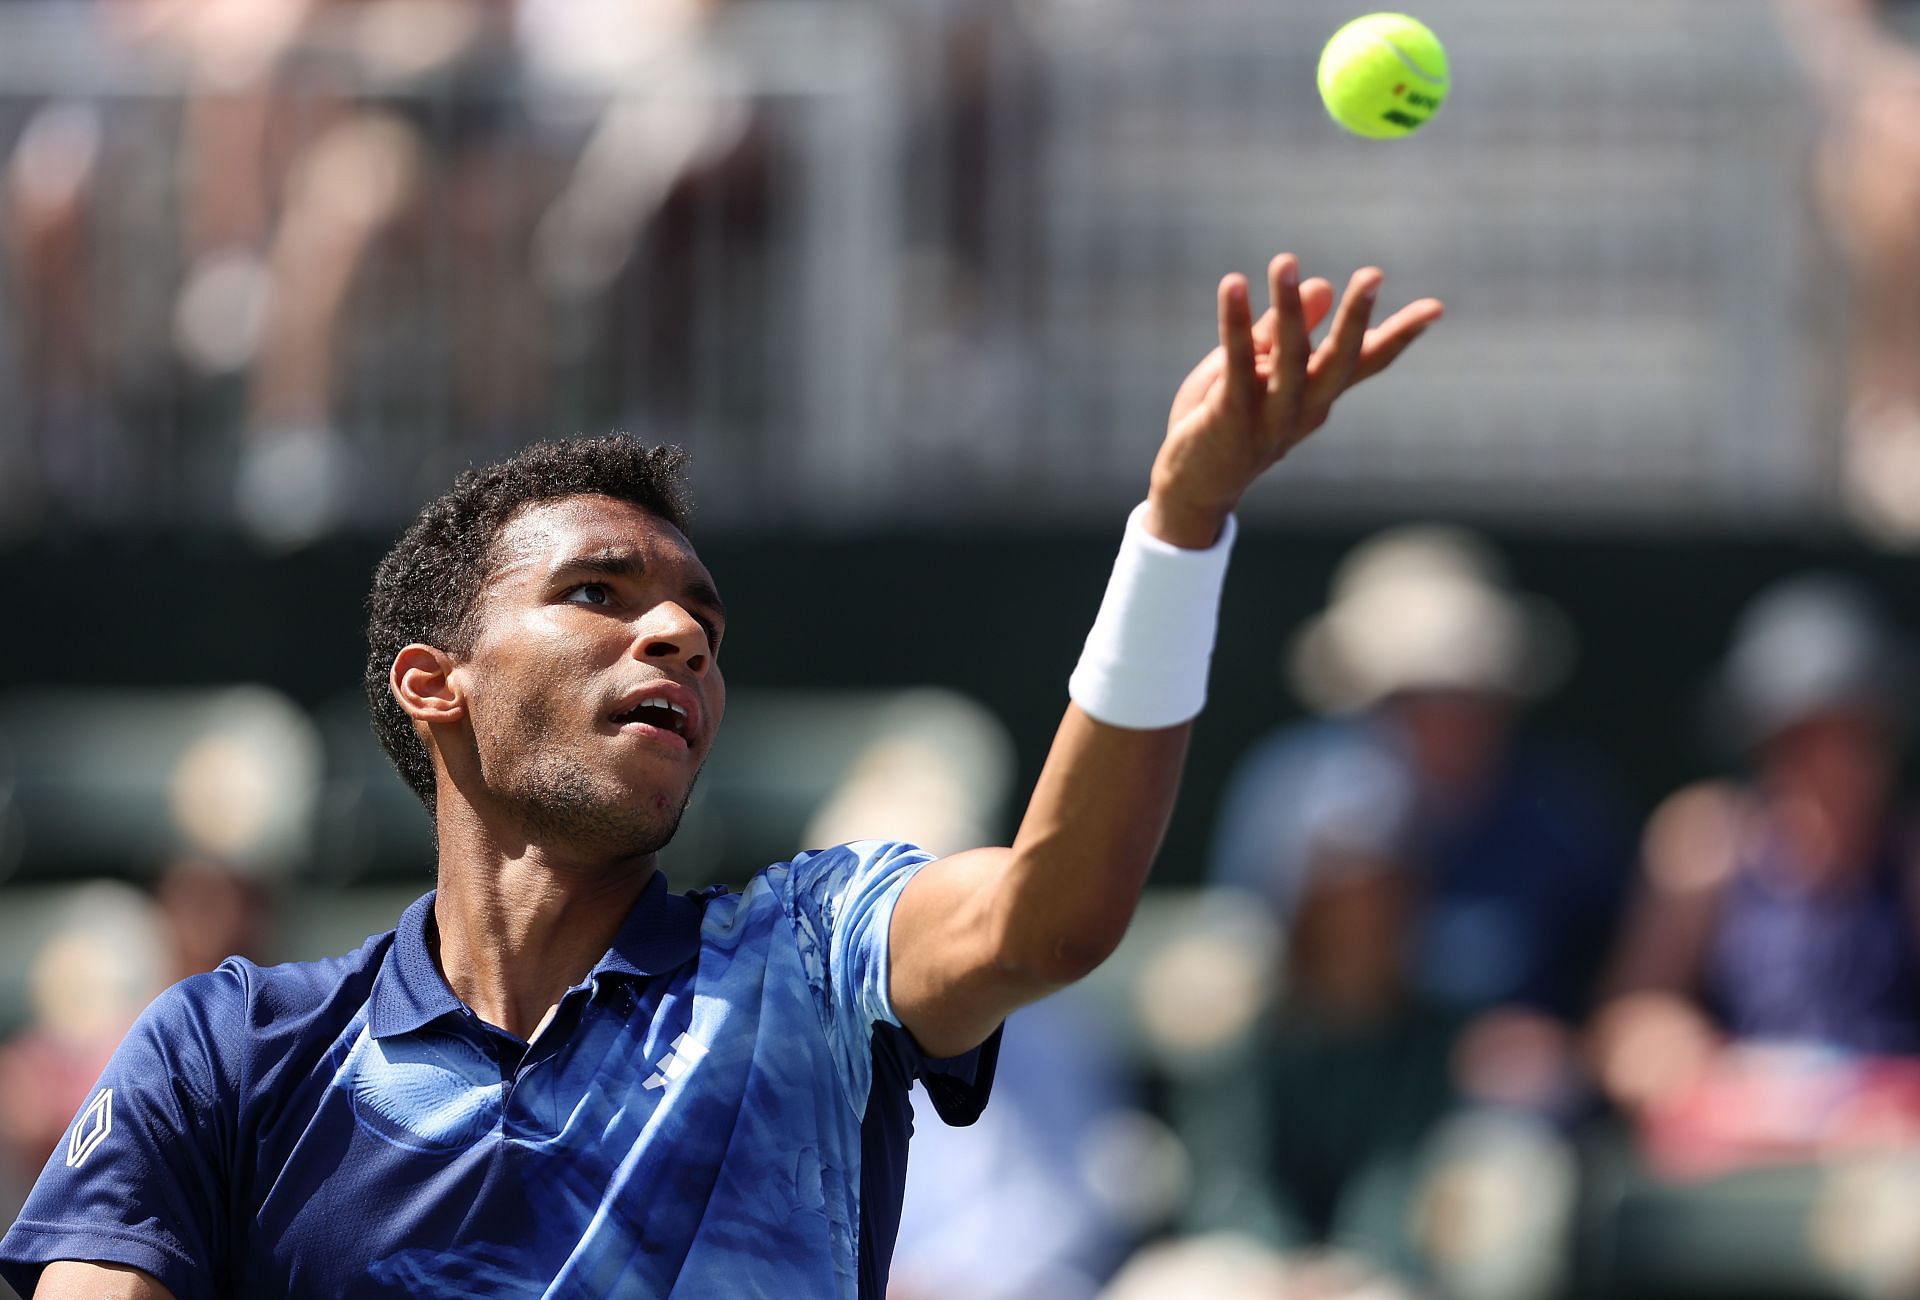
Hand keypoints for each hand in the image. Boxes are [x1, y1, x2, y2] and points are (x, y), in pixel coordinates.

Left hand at [1146, 253, 1442, 546]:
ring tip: (1285, 260)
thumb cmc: (1226, 422)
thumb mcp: (1260, 371)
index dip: (1400, 336)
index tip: (1436, 308)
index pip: (1366, 363)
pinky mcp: (1231, 417)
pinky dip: (1235, 324)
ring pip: (1289, 358)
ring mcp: (1270, 417)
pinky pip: (1237, 365)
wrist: (1191, 488)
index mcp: (1318, 397)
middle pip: (1340, 362)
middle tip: (1373, 275)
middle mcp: (1304, 409)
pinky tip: (1233, 285)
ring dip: (1287, 308)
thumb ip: (1284, 331)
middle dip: (1356, 318)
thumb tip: (1321, 283)